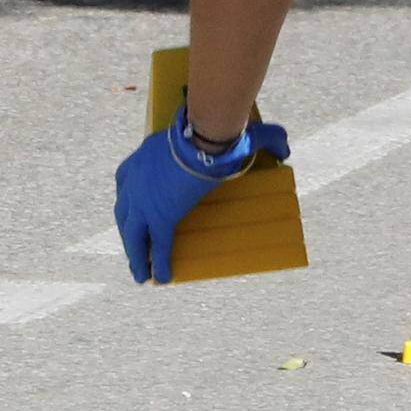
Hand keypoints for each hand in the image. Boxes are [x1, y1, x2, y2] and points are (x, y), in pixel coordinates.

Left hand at [113, 114, 289, 285]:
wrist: (203, 140)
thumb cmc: (213, 132)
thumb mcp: (226, 134)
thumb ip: (262, 138)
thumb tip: (285, 149)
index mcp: (143, 158)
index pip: (126, 180)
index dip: (129, 199)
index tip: (131, 210)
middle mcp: (135, 181)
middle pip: (125, 213)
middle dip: (128, 232)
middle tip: (135, 248)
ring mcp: (143, 200)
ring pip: (133, 235)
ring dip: (137, 255)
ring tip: (142, 273)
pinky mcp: (160, 216)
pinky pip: (157, 245)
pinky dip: (158, 263)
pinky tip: (162, 278)